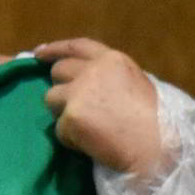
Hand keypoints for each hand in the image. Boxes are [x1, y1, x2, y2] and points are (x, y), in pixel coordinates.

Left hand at [34, 38, 168, 180]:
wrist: (155, 148)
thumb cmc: (154, 122)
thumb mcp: (135, 84)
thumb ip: (110, 77)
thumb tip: (85, 80)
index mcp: (112, 60)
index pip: (77, 46)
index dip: (56, 49)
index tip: (39, 53)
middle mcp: (91, 70)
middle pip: (58, 71)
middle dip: (61, 87)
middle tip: (72, 105)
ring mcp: (78, 92)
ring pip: (51, 99)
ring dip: (63, 113)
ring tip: (88, 127)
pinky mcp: (70, 117)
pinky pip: (59, 129)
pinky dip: (71, 139)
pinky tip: (93, 143)